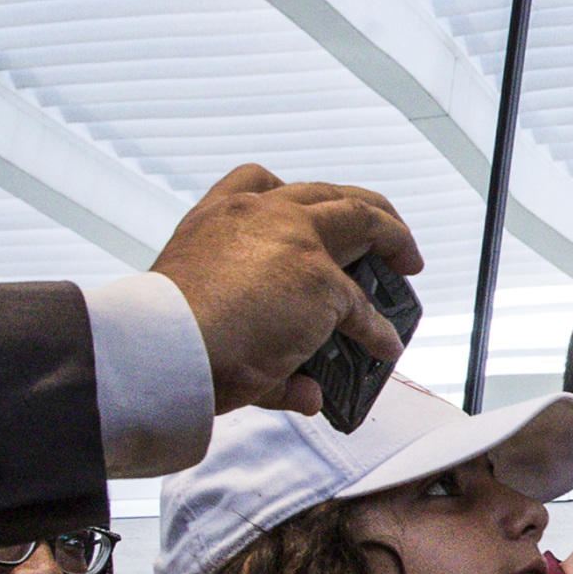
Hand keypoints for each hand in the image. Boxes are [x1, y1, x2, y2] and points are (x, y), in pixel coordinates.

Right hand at [148, 163, 423, 414]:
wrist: (166, 350)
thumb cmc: (167, 339)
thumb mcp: (200, 320)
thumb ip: (256, 345)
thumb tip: (306, 392)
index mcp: (218, 218)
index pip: (257, 181)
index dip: (289, 194)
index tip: (304, 207)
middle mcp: (260, 215)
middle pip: (327, 193)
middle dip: (362, 208)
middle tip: (382, 230)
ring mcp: (296, 242)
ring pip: (361, 218)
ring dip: (392, 237)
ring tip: (407, 260)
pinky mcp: (322, 281)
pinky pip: (363, 307)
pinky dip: (379, 329)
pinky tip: (386, 347)